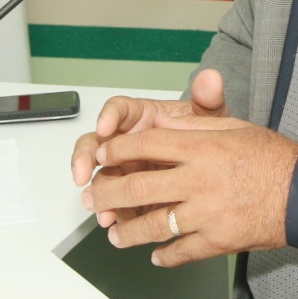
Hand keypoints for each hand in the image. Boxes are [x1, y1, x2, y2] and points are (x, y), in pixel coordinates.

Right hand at [70, 70, 227, 228]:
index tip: (105, 128)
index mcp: (142, 117)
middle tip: (83, 173)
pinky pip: (116, 201)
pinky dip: (113, 211)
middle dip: (85, 158)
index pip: (118, 109)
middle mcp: (128, 141)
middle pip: (96, 144)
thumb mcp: (210, 119)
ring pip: (101, 176)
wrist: (215, 168)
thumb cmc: (205, 137)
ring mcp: (126, 168)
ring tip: (102, 208)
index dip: (108, 117)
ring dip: (98, 192)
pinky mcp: (130, 193)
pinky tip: (116, 220)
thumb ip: (208, 99)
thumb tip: (211, 78)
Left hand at [83, 114, 297, 266]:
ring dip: (127, 232)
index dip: (117, 152)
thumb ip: (196, 127)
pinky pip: (180, 251)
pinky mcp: (216, 241)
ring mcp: (205, 214)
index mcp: (202, 147)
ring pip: (152, 225)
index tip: (103, 157)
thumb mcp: (235, 127)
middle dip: (108, 192)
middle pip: (138, 187)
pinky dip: (164, 256)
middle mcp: (198, 180)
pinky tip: (155, 255)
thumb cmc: (273, 157)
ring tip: (114, 234)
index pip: (145, 146)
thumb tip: (161, 127)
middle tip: (92, 197)